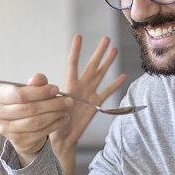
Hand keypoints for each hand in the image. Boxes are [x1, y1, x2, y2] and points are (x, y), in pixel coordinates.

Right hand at [0, 74, 71, 166]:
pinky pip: (40, 132)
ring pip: (36, 122)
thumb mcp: (30, 90)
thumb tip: (39, 79)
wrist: (22, 127)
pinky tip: (64, 118)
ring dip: (55, 114)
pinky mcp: (17, 141)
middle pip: (29, 109)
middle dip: (52, 104)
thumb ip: (35, 83)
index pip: (20, 95)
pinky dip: (55, 125)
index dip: (40, 92)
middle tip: (67, 100)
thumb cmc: (26, 104)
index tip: (56, 89)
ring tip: (66, 108)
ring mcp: (6, 129)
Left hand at [49, 35, 126, 152]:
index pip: (73, 64)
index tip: (79, 37)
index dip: (76, 50)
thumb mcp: (51, 108)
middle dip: (99, 52)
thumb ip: (55, 99)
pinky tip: (123, 75)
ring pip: (101, 74)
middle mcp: (81, 86)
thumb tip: (61, 94)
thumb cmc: (53, 123)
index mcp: (69, 85)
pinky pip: (107, 91)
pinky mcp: (96, 103)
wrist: (62, 137)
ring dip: (107, 62)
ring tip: (114, 49)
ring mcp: (89, 94)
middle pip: (92, 65)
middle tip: (106, 38)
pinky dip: (115, 84)